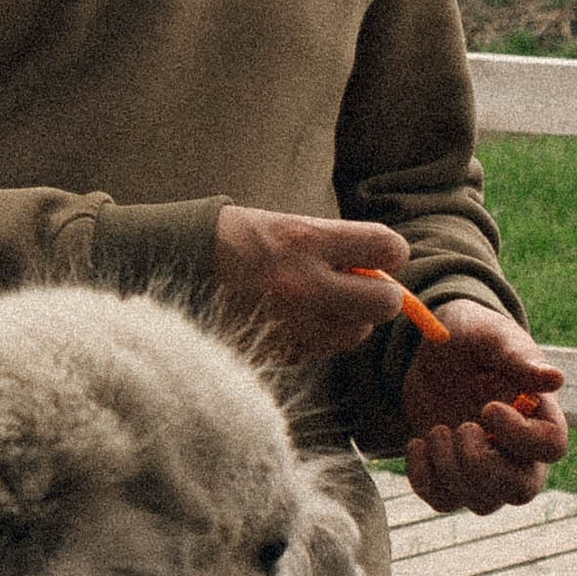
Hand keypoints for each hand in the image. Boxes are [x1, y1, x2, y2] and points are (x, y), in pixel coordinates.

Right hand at [212, 206, 416, 364]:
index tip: (384, 254)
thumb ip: (338, 246)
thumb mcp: (292, 225)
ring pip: (357, 333)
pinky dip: (322, 338)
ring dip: (352, 320)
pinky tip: (301, 319)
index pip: (386, 247)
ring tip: (326, 302)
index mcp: (307, 240)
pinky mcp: (280, 350)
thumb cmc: (245, 238)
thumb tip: (383, 269)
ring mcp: (293, 322)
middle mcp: (304, 284)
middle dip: (381, 296)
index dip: (393, 252)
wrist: (183, 264)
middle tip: (365, 287)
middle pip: (384, 303)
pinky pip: (325, 350)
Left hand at [400, 304, 568, 514]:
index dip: (520, 436)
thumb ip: (518, 358)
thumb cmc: (471, 337)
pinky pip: (446, 502)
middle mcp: (521, 451)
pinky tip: (416, 444)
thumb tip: (556, 378)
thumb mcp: (489, 338)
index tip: (487, 407)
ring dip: (450, 470)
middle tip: (460, 427)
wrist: (433, 351)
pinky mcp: (455, 475)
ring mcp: (488, 468)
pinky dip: (424, 480)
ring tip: (436, 431)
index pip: (552, 446)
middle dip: (482, 466)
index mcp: (540, 414)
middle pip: (522, 490)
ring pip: (483, 503)